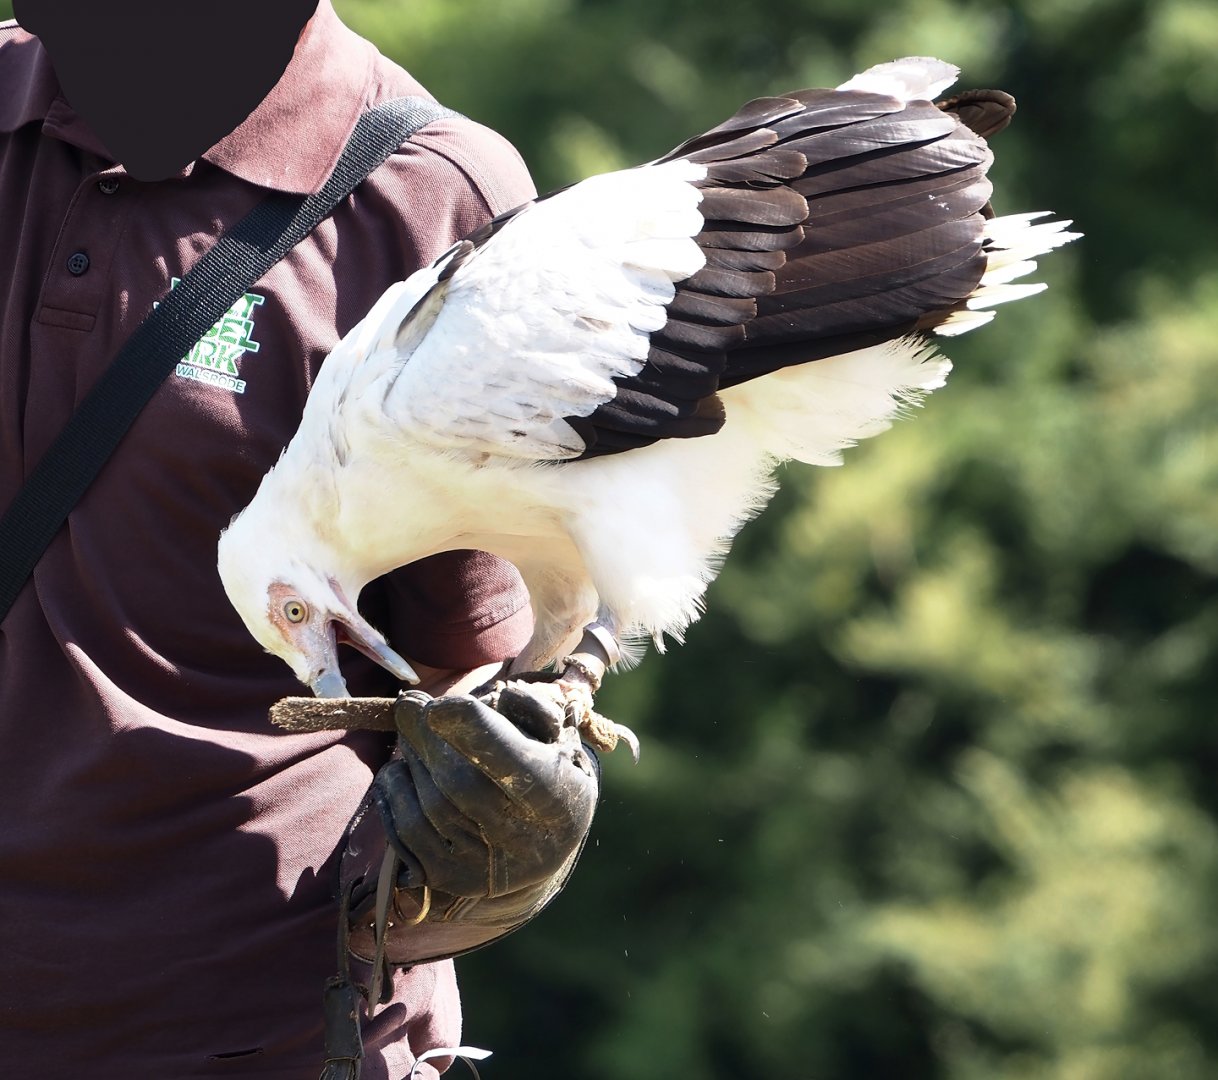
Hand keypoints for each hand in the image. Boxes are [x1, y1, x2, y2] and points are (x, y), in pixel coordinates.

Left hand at [347, 687, 598, 966]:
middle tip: (410, 704)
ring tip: (410, 735)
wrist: (540, 846)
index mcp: (557, 799)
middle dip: (426, 738)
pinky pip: (405, 833)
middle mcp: (524, 842)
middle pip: (459, 783)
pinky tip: (398, 771)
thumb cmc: (545, 770)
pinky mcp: (450, 880)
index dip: (472, 732)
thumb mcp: (555, 734)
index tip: (438, 705)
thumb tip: (492, 699)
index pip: (512, 763)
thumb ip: (531, 707)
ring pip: (427, 807)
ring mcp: (485, 869)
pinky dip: (393, 793)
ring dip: (409, 761)